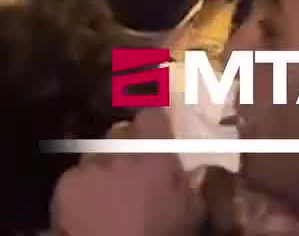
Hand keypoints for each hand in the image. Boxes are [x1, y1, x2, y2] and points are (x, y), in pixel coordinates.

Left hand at [51, 108, 203, 235]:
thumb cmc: (160, 235)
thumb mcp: (191, 213)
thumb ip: (190, 183)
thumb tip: (190, 170)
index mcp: (154, 154)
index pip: (151, 116)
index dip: (153, 125)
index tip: (156, 135)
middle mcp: (120, 151)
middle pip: (120, 135)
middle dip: (125, 150)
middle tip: (132, 175)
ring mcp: (90, 166)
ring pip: (95, 155)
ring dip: (103, 169)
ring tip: (108, 194)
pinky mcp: (66, 185)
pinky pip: (75, 177)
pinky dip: (81, 190)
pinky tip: (87, 210)